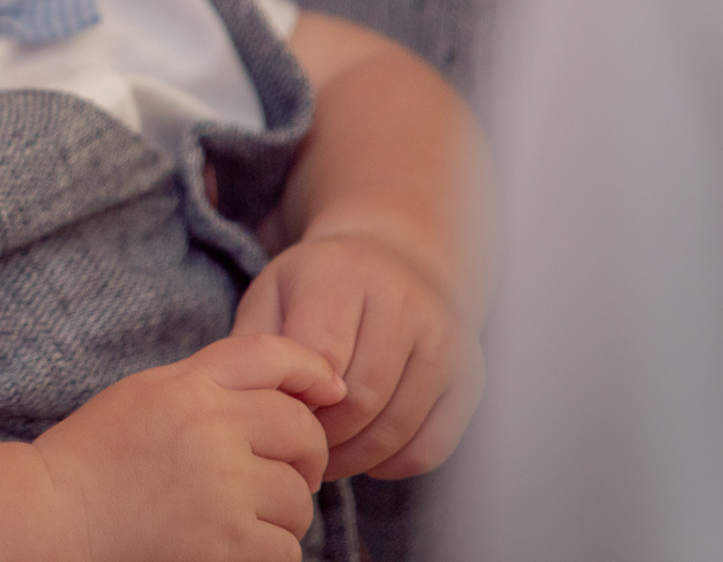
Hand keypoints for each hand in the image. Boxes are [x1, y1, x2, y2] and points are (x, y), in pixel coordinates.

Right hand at [33, 335, 343, 561]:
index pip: (272, 357)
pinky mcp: (226, 545)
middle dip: (304, 457)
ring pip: (298, 500)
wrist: (53, 515)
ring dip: (281, 513)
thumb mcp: (148, 393)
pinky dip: (268, 552)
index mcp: (188, 387)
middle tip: (284, 475)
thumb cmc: (98, 456)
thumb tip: (301, 385)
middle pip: (302, 431)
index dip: (312, 370)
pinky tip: (231, 547)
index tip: (330, 391)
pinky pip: (286, 549)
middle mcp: (211, 429)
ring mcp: (221, 489)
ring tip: (238, 516)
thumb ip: (212, 380)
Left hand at [233, 231, 483, 479]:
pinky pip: (432, 445)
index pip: (323, 353)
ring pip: (398, 427)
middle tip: (297, 445)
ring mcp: (444, 341)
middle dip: (322, 434)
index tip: (279, 409)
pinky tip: (365, 454)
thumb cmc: (318, 287)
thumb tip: (253, 402)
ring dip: (354, 457)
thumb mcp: (272, 294)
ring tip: (324, 456)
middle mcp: (403, 303)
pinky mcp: (469, 377)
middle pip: (362, 398)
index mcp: (343, 275)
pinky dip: (393, 464)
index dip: (298, 396)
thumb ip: (255, 344)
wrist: (393, 259)